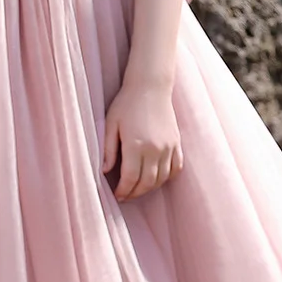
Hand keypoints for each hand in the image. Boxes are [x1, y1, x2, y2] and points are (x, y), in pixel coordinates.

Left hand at [101, 80, 182, 200]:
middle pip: (147, 182)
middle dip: (135, 193)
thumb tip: (105, 171)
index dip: (123, 190)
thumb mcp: (110, 124)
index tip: (117, 195)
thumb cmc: (126, 103)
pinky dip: (167, 177)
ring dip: (150, 187)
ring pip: (162, 178)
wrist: (150, 86)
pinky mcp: (177, 143)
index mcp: (136, 145)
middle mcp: (155, 148)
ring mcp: (168, 146)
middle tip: (125, 196)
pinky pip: (176, 168)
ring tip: (138, 188)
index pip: (131, 178)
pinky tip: (156, 178)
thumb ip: (108, 149)